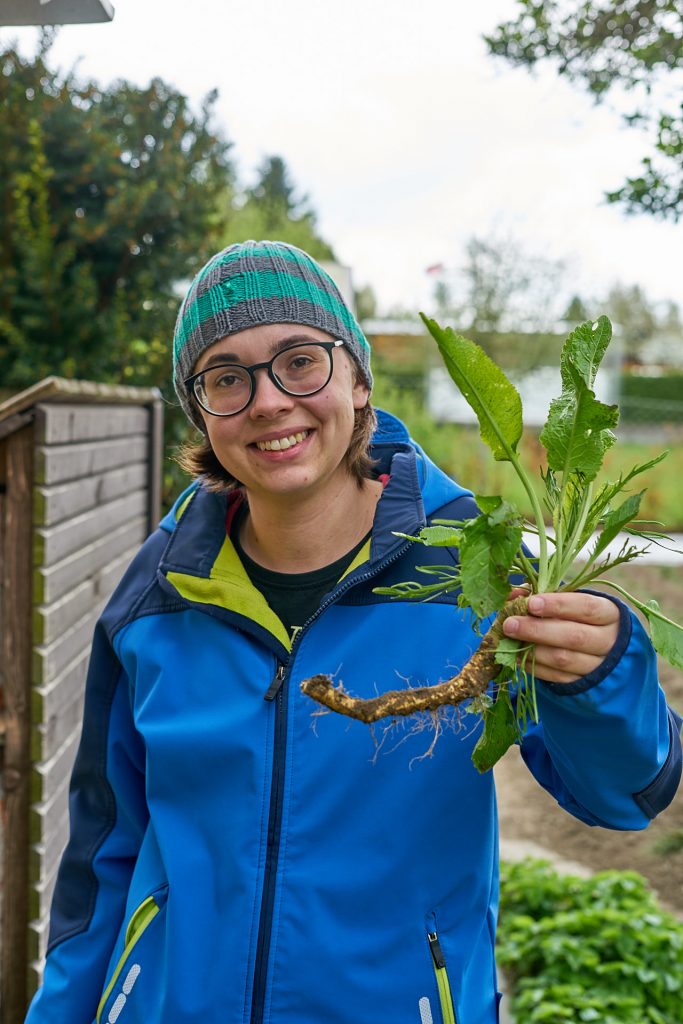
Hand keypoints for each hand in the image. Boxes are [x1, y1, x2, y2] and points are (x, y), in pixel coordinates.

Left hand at [502, 591, 619, 683]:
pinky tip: (517, 657)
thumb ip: (544, 595)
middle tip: (510, 624)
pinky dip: (533, 667)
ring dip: (532, 650)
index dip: (558, 605)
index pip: (586, 607)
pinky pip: (556, 677)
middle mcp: (608, 640)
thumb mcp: (570, 602)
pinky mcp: (583, 683)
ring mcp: (597, 665)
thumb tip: (514, 595)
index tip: (531, 604)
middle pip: (573, 636)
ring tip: (509, 640)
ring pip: (563, 659)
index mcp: (609, 613)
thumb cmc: (580, 617)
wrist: (604, 651)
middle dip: (537, 630)